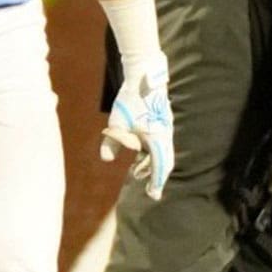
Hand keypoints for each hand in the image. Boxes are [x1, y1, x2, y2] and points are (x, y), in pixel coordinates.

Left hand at [103, 52, 173, 199]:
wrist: (144, 75)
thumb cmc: (131, 101)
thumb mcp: (117, 124)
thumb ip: (112, 143)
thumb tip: (106, 159)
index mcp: (158, 140)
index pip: (160, 167)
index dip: (157, 183)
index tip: (154, 195)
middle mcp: (165, 135)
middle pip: (165, 162)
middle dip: (156, 175)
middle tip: (149, 188)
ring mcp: (166, 127)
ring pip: (161, 152)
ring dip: (151, 163)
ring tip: (136, 171)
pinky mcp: (162, 120)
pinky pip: (159, 142)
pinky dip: (152, 152)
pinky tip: (139, 150)